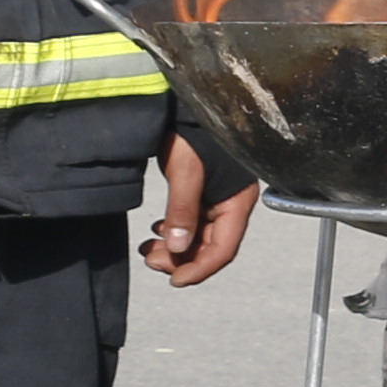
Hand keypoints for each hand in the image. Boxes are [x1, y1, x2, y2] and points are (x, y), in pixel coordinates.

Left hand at [142, 129, 256, 285]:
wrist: (187, 106)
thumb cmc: (193, 132)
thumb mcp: (186, 171)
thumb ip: (182, 210)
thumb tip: (177, 247)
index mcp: (237, 202)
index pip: (223, 250)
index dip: (200, 269)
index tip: (175, 280)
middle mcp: (231, 205)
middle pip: (210, 248)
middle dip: (182, 260)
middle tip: (152, 261)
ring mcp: (217, 200)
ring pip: (198, 238)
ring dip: (174, 249)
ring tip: (148, 250)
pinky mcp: (203, 193)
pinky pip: (191, 223)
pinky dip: (173, 232)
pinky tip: (156, 231)